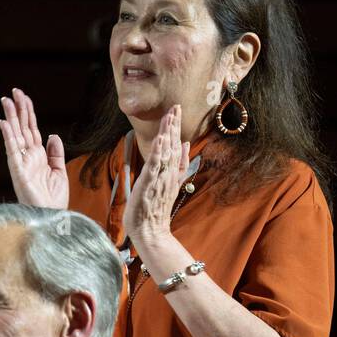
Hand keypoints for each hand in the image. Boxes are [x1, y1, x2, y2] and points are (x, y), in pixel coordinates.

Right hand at [0, 87, 68, 208]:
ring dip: (11, 117)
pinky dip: (8, 136)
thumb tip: (52, 134)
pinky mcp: (17, 171)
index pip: (32, 129)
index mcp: (38, 156)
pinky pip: (11, 150)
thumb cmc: (54, 200)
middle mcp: (28, 157)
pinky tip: (4, 123)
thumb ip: (56, 153)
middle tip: (14, 91)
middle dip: (18, 109)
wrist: (52, 216)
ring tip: (6, 100)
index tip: (24, 97)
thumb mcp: (59, 172)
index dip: (29, 113)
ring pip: (15, 134)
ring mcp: (21, 163)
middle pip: (22, 128)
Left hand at [123, 105, 190, 247]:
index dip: (176, 127)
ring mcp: (160, 178)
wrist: (150, 230)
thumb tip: (186, 145)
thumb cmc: (156, 208)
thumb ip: (180, 165)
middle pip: (173, 145)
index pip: (176, 146)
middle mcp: (168, 173)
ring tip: (169, 116)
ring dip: (168, 133)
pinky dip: (159, 152)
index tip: (177, 110)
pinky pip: (156, 166)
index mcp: (172, 172)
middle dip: (174, 125)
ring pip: (166, 152)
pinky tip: (161, 139)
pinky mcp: (150, 185)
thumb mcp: (171, 183)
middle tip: (176, 106)